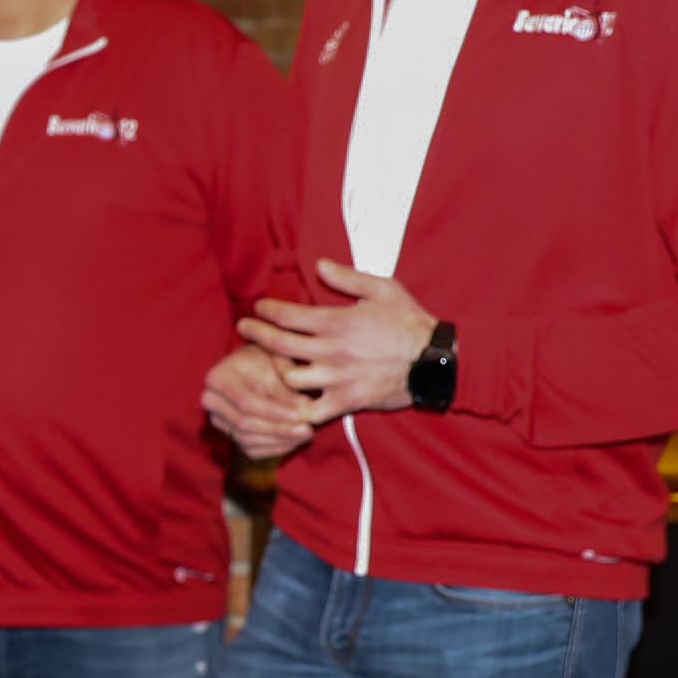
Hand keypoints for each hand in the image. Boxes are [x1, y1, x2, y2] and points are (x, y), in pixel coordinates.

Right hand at [204, 341, 315, 459]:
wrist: (254, 368)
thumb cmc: (267, 360)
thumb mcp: (277, 361)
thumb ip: (288, 381)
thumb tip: (303, 407)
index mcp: (218, 378)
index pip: (246, 402)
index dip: (275, 411)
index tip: (302, 415)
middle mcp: (210, 400)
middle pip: (244, 423)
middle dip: (279, 429)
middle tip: (308, 430)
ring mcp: (217, 420)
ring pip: (247, 439)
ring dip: (279, 441)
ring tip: (306, 435)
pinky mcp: (228, 434)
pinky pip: (249, 449)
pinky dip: (274, 449)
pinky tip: (295, 442)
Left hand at [242, 261, 439, 424]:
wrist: (434, 362)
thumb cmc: (408, 322)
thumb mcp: (383, 289)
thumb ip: (347, 278)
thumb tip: (318, 265)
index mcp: (336, 322)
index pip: (288, 316)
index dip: (267, 311)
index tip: (258, 307)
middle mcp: (330, 352)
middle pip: (279, 345)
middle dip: (255, 334)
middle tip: (243, 328)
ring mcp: (336, 380)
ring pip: (289, 379)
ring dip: (277, 371)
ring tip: (270, 363)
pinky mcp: (346, 402)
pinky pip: (311, 412)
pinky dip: (297, 408)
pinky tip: (290, 401)